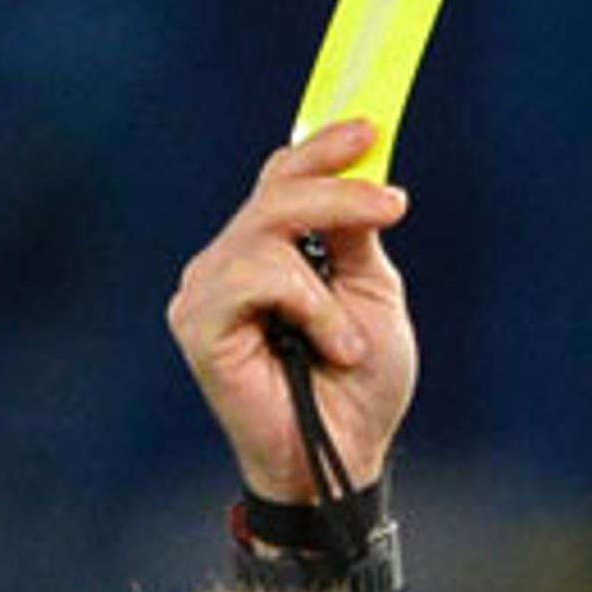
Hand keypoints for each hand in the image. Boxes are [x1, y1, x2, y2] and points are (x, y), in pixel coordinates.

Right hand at [168, 118, 417, 500]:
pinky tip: (328, 347)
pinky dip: (307, 305)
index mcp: (264, 254)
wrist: (344, 459)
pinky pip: (255, 274)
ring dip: (326, 285)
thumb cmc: (358, 388)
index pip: (280, 179)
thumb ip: (354, 232)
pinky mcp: (197, 322)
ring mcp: (205, 291)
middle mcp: (226, 264)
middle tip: (394, 206)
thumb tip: (359, 165)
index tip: (371, 131)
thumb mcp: (371, 292)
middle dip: (339, 192)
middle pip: (275, 190)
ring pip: (267, 230)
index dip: (322, 149)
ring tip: (350, 342)